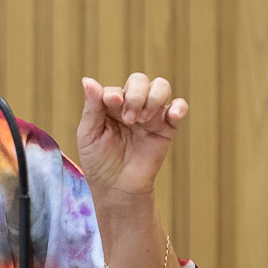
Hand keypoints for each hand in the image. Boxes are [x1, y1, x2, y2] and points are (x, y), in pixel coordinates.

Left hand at [76, 74, 187, 200]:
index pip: (116, 88)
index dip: (115, 93)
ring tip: (143, 120)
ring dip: (153, 98)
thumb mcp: (88, 135)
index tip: (112, 102)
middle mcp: (130, 105)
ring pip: (160, 87)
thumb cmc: (99, 161)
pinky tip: (172, 115)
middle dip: (135, 96)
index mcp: (109, 105)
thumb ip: (92, 108)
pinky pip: (179, 108)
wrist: (118, 187)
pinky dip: (179, 106)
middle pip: (139, 81)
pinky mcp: (167, 127)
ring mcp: (150, 115)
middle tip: (129, 119)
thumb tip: (88, 80)